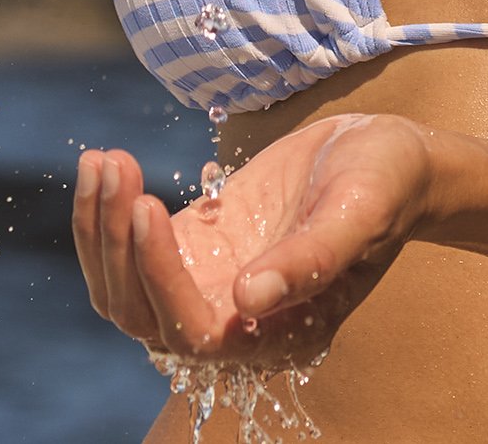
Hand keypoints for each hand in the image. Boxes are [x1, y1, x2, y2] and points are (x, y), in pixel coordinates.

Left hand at [74, 112, 439, 369]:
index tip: (146, 207)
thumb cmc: (383, 184)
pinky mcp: (197, 243)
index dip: (159, 277)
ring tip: (101, 160)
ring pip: (125, 286)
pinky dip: (108, 212)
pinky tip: (104, 162)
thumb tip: (248, 301)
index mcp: (278, 334)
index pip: (194, 331)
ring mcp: (210, 282)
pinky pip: (132, 247)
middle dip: (116, 244)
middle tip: (113, 165)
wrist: (386, 154)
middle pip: (143, 313)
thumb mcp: (357, 212)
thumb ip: (309, 259)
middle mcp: (235, 323)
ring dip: (101, 228)